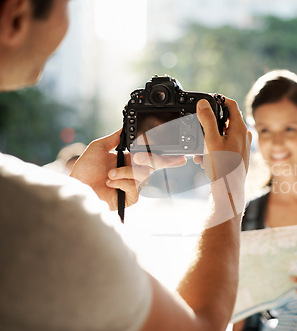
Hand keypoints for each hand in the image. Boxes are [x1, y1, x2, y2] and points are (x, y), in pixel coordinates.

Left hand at [70, 129, 185, 209]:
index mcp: (128, 161)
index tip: (179, 155)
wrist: (77, 187)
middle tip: (138, 158)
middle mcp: (132, 173)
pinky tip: (110, 183)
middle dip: (152, 159)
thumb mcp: (98, 147)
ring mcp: (132, 186)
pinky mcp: (130, 198)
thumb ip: (114, 137)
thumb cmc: (84, 170)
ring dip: (125, 172)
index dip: (166, 157)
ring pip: (143, 174)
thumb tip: (125, 128)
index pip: (150, 157)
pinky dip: (122, 182)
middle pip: (154, 165)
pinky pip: (135, 187)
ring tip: (109, 175)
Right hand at [193, 98, 250, 172]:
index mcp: (240, 128)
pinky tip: (204, 159)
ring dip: (209, 140)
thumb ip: (207, 120)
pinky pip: (225, 146)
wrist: (229, 190)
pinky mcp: (239, 155)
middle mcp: (244, 135)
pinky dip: (214, 149)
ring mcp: (243, 146)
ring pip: (223, 135)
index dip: (218, 99)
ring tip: (200, 151)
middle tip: (199, 130)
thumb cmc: (222, 166)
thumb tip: (203, 103)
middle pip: (225, 120)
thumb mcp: (211, 140)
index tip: (207, 102)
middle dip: (210, 125)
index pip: (231, 104)